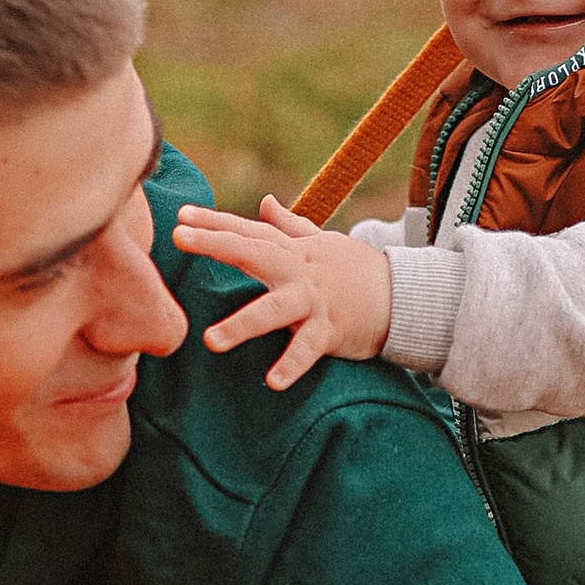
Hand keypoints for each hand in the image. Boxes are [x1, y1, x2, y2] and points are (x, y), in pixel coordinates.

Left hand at [172, 198, 393, 388]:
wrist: (405, 295)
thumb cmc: (356, 270)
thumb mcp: (322, 243)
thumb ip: (289, 225)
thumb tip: (264, 203)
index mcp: (292, 250)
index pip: (248, 231)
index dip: (214, 223)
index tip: (181, 216)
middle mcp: (298, 270)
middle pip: (253, 252)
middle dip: (217, 244)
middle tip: (180, 239)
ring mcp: (314, 300)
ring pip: (274, 310)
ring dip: (243, 324)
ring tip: (211, 342)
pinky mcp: (331, 330)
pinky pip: (308, 350)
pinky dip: (292, 365)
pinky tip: (272, 382)